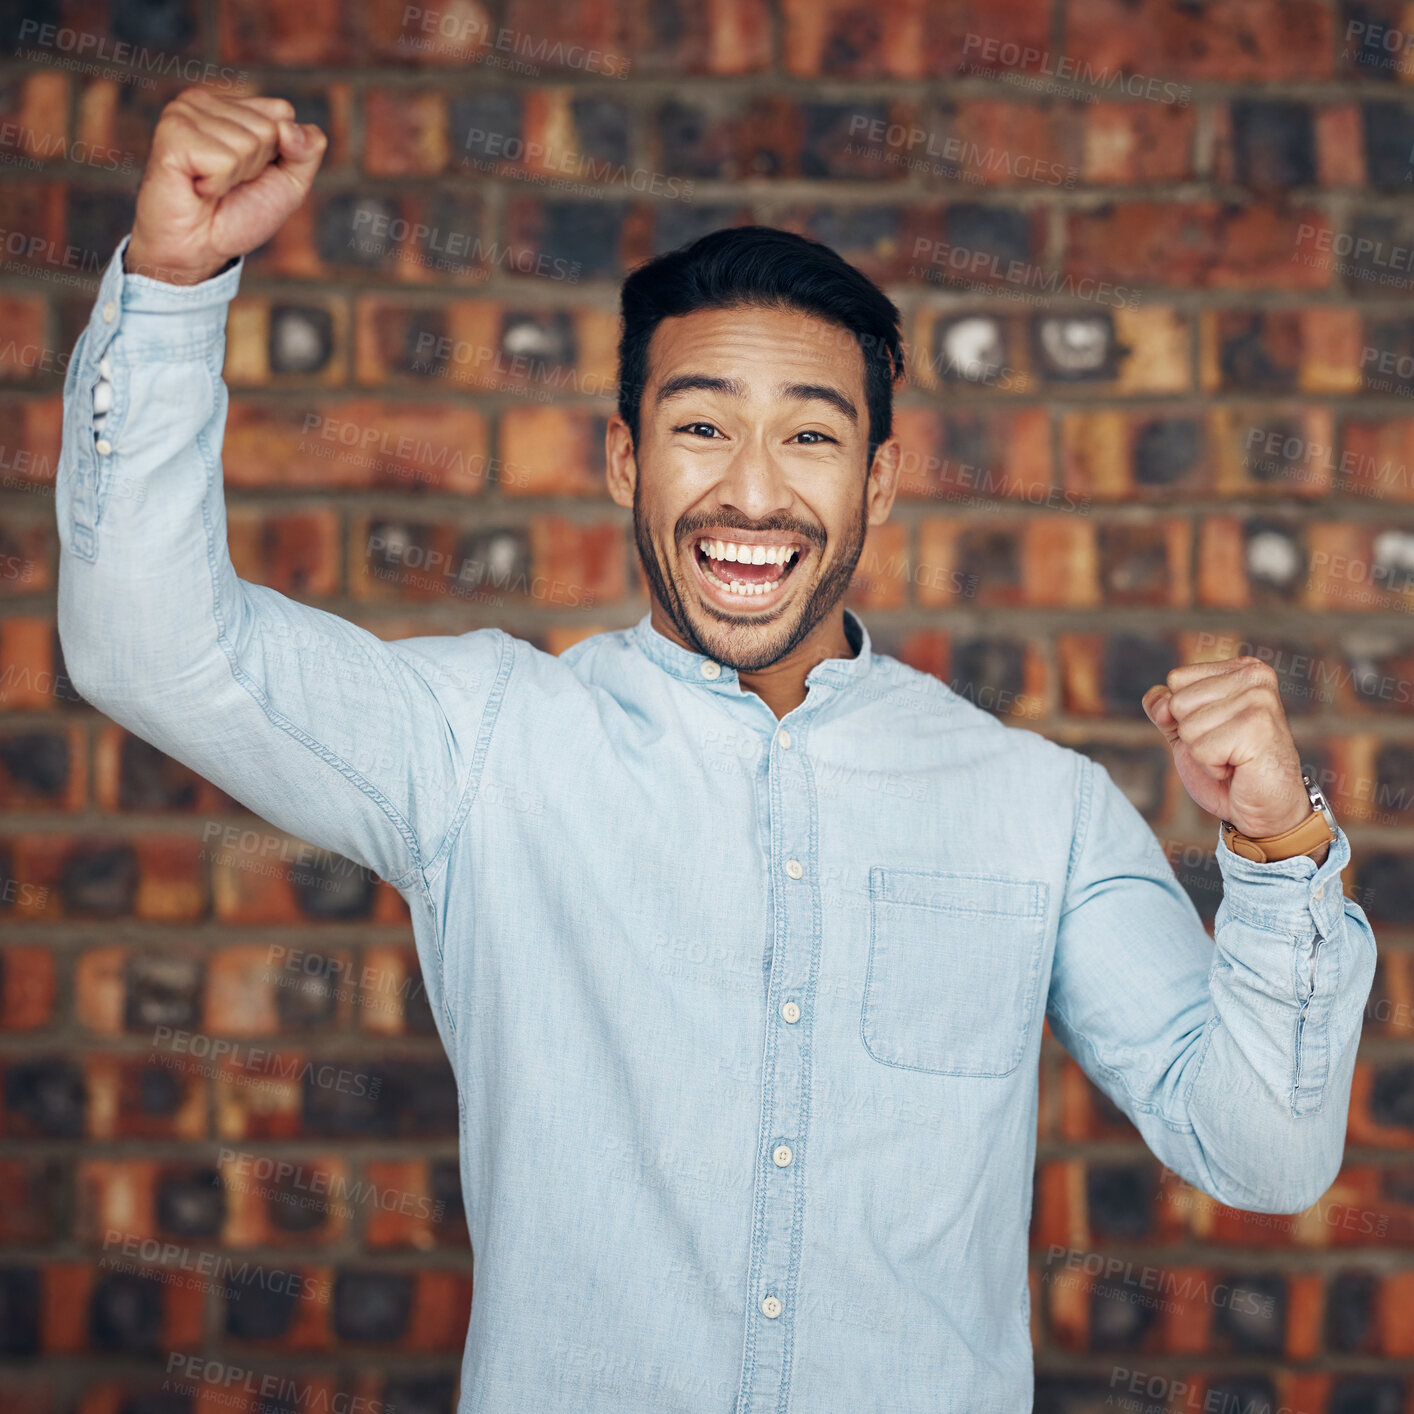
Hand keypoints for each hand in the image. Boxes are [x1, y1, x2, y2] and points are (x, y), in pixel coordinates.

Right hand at [123, 87, 326, 285]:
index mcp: (230, 105)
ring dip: (234, 178)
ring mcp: (184, 112)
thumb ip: (307, 151)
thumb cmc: (238, 215)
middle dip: (255, 168)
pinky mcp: (172, 132)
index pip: (283, 113)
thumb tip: (290, 127)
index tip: (250, 174)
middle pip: (268, 129)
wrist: (199, 248)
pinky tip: (196, 187)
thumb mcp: (289, 184)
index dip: (279, 155)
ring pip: (247, 143)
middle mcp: (204, 100)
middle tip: (227, 184)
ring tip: (209, 186)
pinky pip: (224, 159)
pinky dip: (217, 184)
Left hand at [1141, 656, 1317, 845]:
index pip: (1176, 680)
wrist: (1266, 807)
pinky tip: (1239, 767)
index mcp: (1242, 668)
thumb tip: (1161, 703)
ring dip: (1204, 753)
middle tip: (1227, 747)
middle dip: (1193, 735)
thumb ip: (1164, 708)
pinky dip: (1212, 767)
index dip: (1184, 715)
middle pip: (1178, 702)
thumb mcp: (1187, 731)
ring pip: (1188, 727)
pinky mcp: (1257, 728)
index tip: (1217, 730)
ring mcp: (1259, 700)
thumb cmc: (1229, 767)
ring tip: (1234, 758)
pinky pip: (1200, 749)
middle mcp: (1255, 677)